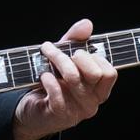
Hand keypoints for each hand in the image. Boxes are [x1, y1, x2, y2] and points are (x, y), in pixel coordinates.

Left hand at [13, 18, 116, 139]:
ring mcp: (78, 110)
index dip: (93, 57)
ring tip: (45, 56)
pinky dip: (48, 80)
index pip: (109, 72)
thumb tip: (87, 24)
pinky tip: (43, 76)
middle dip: (75, 57)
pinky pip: (58, 94)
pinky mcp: (60, 115)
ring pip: (74, 79)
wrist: (30, 108)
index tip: (76, 51)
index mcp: (99, 89)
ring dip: (57, 61)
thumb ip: (75, 40)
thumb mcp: (63, 57)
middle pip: (94, 74)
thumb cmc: (51, 81)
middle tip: (57, 52)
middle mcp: (93, 101)